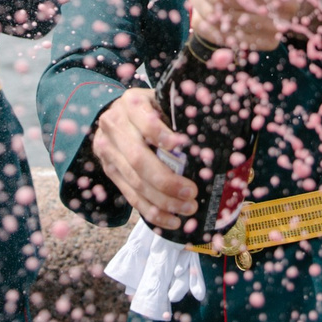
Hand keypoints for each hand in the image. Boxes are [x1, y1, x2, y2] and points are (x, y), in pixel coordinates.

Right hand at [93, 87, 195, 230]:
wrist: (115, 115)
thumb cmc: (150, 108)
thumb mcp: (160, 101)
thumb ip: (177, 114)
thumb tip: (213, 134)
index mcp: (131, 104)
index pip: (145, 120)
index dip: (160, 134)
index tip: (179, 144)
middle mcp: (115, 127)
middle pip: (139, 159)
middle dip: (166, 180)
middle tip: (191, 192)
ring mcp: (109, 151)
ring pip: (135, 182)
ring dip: (163, 201)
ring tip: (187, 208)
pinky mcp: (110, 171)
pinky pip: (130, 196)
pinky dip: (152, 211)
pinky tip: (171, 220)